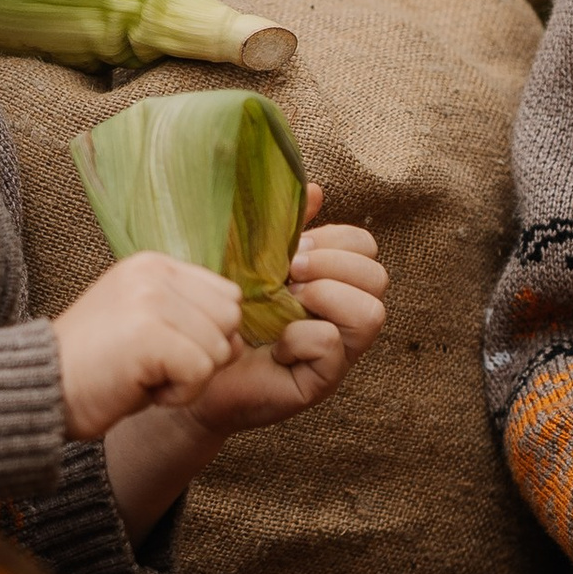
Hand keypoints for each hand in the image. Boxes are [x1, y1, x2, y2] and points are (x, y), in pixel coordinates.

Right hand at [54, 251, 241, 438]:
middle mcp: (153, 274)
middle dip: (205, 354)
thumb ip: (184, 313)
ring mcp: (150, 301)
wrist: (40, 389)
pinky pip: (202, 371)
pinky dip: (180, 394)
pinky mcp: (149, 334)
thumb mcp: (140, 321)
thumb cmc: (94, 367)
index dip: (207, 334)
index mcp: (152, 265)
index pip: (226, 296)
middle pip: (230, 319)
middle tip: (158, 367)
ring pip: (220, 348)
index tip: (164, 351)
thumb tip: (237, 338)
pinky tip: (144, 389)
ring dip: (191, 378)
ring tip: (145, 377)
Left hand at [172, 190, 387, 439]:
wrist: (194, 363)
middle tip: (288, 276)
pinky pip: (330, 344)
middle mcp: (345, 318)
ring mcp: (340, 354)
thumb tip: (315, 190)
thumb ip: (284, 230)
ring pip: (371, 314)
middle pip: (378, 277)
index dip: (334, 240)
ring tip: (287, 303)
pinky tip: (274, 345)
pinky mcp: (322, 382)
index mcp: (334, 283)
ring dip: (325, 296)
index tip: (292, 251)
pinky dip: (298, 337)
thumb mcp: (253, 262)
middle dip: (331, 265)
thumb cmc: (223, 313)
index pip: (365, 248)